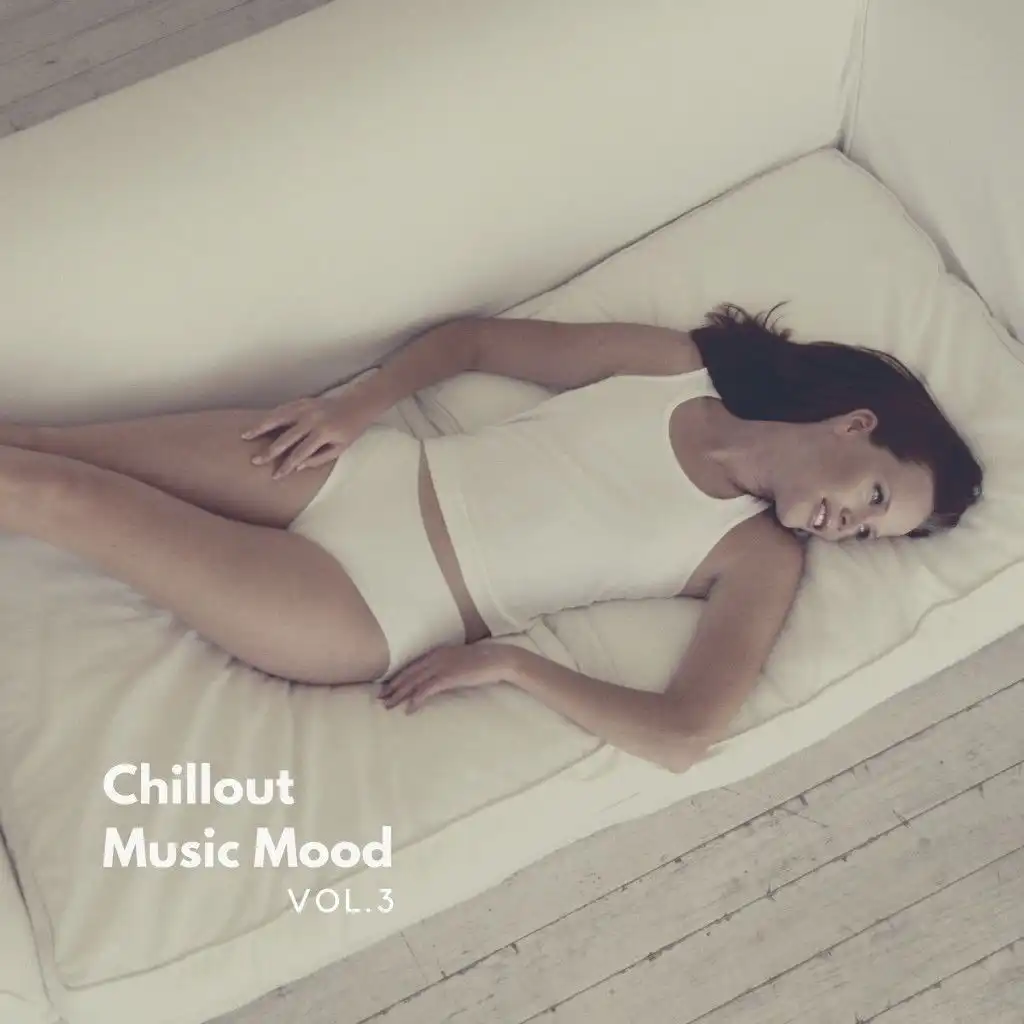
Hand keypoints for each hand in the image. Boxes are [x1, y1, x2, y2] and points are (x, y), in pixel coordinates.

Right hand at [241, 393, 373, 478]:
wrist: (357, 405)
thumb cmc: (349, 430)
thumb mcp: (339, 449)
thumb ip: (319, 459)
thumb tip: (298, 467)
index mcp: (323, 433)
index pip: (300, 453)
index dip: (287, 466)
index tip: (275, 475)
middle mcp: (312, 419)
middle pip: (286, 438)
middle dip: (270, 451)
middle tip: (255, 461)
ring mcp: (306, 408)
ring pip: (279, 418)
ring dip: (261, 427)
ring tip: (245, 435)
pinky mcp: (303, 401)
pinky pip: (283, 408)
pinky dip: (270, 416)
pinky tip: (258, 423)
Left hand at [378, 643, 516, 713]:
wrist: (497, 659)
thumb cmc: (482, 661)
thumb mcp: (459, 660)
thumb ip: (446, 665)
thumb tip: (437, 676)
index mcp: (436, 652)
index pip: (412, 666)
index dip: (398, 677)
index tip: (387, 686)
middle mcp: (435, 658)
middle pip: (408, 674)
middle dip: (393, 687)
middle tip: (381, 698)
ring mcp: (441, 667)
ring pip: (414, 683)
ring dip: (400, 695)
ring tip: (389, 706)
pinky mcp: (448, 677)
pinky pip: (427, 690)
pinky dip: (416, 700)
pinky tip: (409, 709)